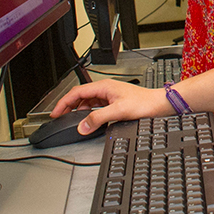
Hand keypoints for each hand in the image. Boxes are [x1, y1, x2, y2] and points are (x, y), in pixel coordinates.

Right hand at [50, 79, 170, 134]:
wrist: (158, 105)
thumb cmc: (144, 103)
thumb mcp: (118, 111)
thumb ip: (98, 119)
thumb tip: (82, 126)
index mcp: (103, 87)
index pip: (76, 92)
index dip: (63, 102)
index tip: (55, 112)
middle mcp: (105, 89)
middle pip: (80, 96)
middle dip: (68, 106)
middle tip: (59, 117)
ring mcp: (109, 95)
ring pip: (87, 101)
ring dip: (77, 110)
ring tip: (70, 119)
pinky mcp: (114, 102)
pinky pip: (95, 106)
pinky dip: (88, 113)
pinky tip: (88, 120)